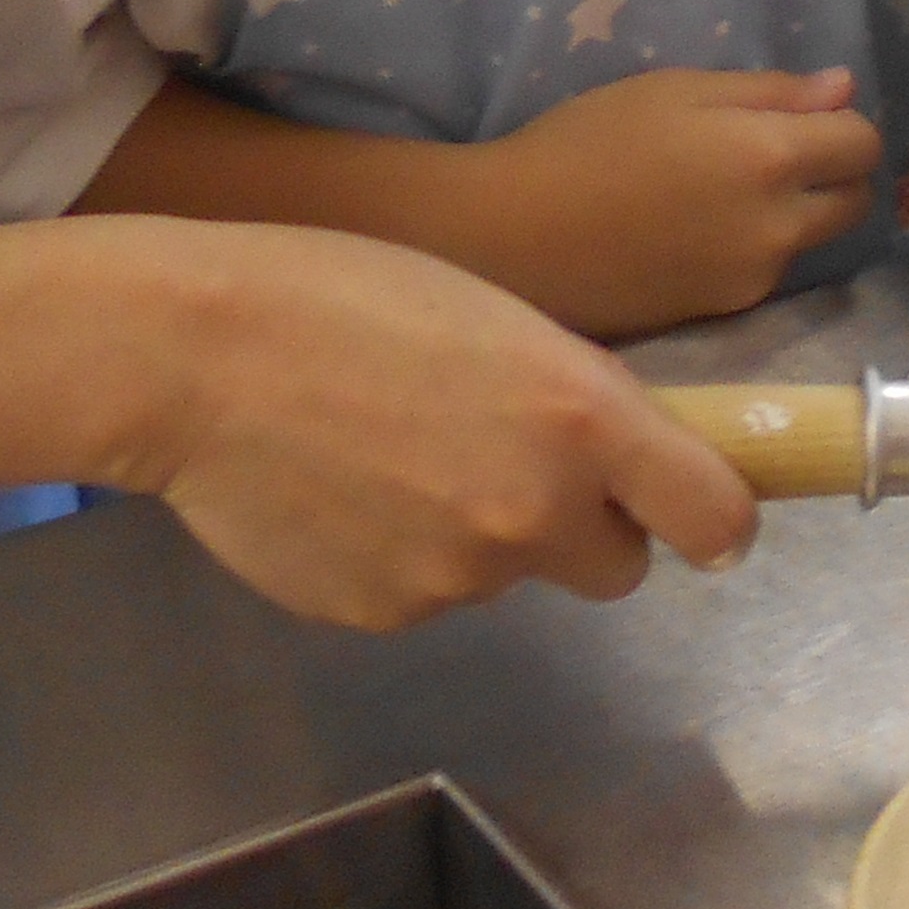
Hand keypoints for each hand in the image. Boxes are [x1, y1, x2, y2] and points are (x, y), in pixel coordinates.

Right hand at [98, 220, 759, 631]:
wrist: (191, 353)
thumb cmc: (350, 295)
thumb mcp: (507, 319)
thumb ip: (580, 405)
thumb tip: (625, 470)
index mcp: (585, 421)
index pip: (717, 519)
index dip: (713, 520)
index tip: (696, 514)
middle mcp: (538, 513)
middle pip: (618, 567)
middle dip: (586, 529)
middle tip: (514, 468)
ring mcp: (459, 577)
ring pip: (510, 574)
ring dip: (480, 535)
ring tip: (391, 457)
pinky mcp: (384, 613)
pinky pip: (427, 595)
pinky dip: (401, 559)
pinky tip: (340, 495)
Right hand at [473, 68, 881, 338]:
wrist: (512, 239)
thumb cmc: (584, 144)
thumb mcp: (674, 91)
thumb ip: (770, 93)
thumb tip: (845, 89)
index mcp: (770, 159)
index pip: (862, 143)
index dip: (840, 123)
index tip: (802, 116)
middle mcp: (779, 227)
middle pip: (855, 201)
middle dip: (834, 174)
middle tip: (772, 153)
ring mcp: (754, 278)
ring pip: (812, 239)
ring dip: (794, 213)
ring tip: (719, 192)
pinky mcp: (725, 311)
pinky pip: (767, 270)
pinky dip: (754, 247)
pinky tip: (693, 231)